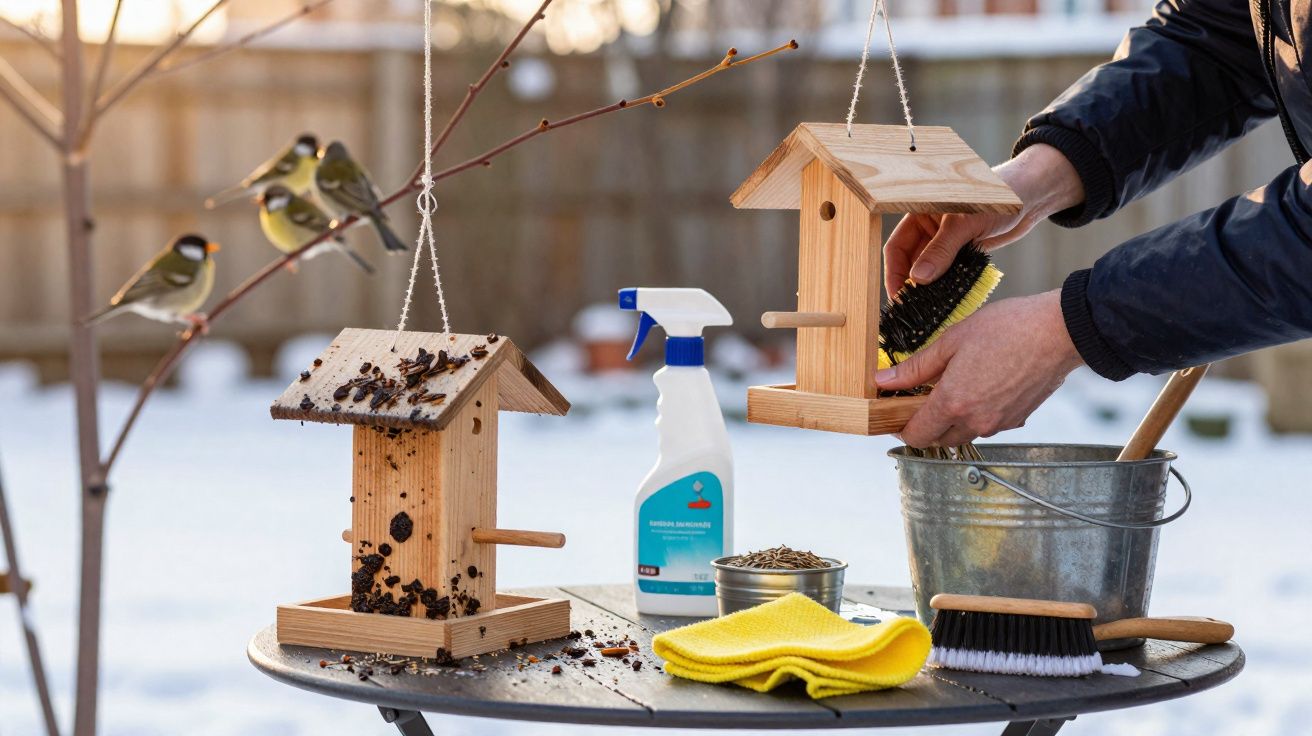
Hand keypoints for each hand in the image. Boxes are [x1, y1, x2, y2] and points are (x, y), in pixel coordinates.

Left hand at [874, 290, 1083, 447]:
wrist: (1059, 331)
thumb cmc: (1008, 328)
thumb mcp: (952, 340)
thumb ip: (916, 367)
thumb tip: (883, 381)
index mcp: (954, 403)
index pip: (916, 436)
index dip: (901, 427)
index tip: (896, 411)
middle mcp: (975, 422)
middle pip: (937, 440)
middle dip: (925, 423)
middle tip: (923, 395)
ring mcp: (998, 424)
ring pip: (962, 434)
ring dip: (951, 419)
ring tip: (955, 385)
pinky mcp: (1016, 419)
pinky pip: (986, 426)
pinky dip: (976, 414)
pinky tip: (980, 386)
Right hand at [882, 143, 1085, 296]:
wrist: (1030, 196)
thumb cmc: (997, 197)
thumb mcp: (966, 223)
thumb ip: (942, 250)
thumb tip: (919, 279)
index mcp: (920, 213)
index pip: (896, 247)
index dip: (895, 273)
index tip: (899, 297)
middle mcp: (928, 229)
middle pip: (910, 262)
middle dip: (910, 285)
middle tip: (912, 309)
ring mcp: (945, 242)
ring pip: (929, 270)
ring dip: (928, 288)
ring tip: (927, 309)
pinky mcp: (961, 252)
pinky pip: (947, 272)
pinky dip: (945, 285)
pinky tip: (946, 299)